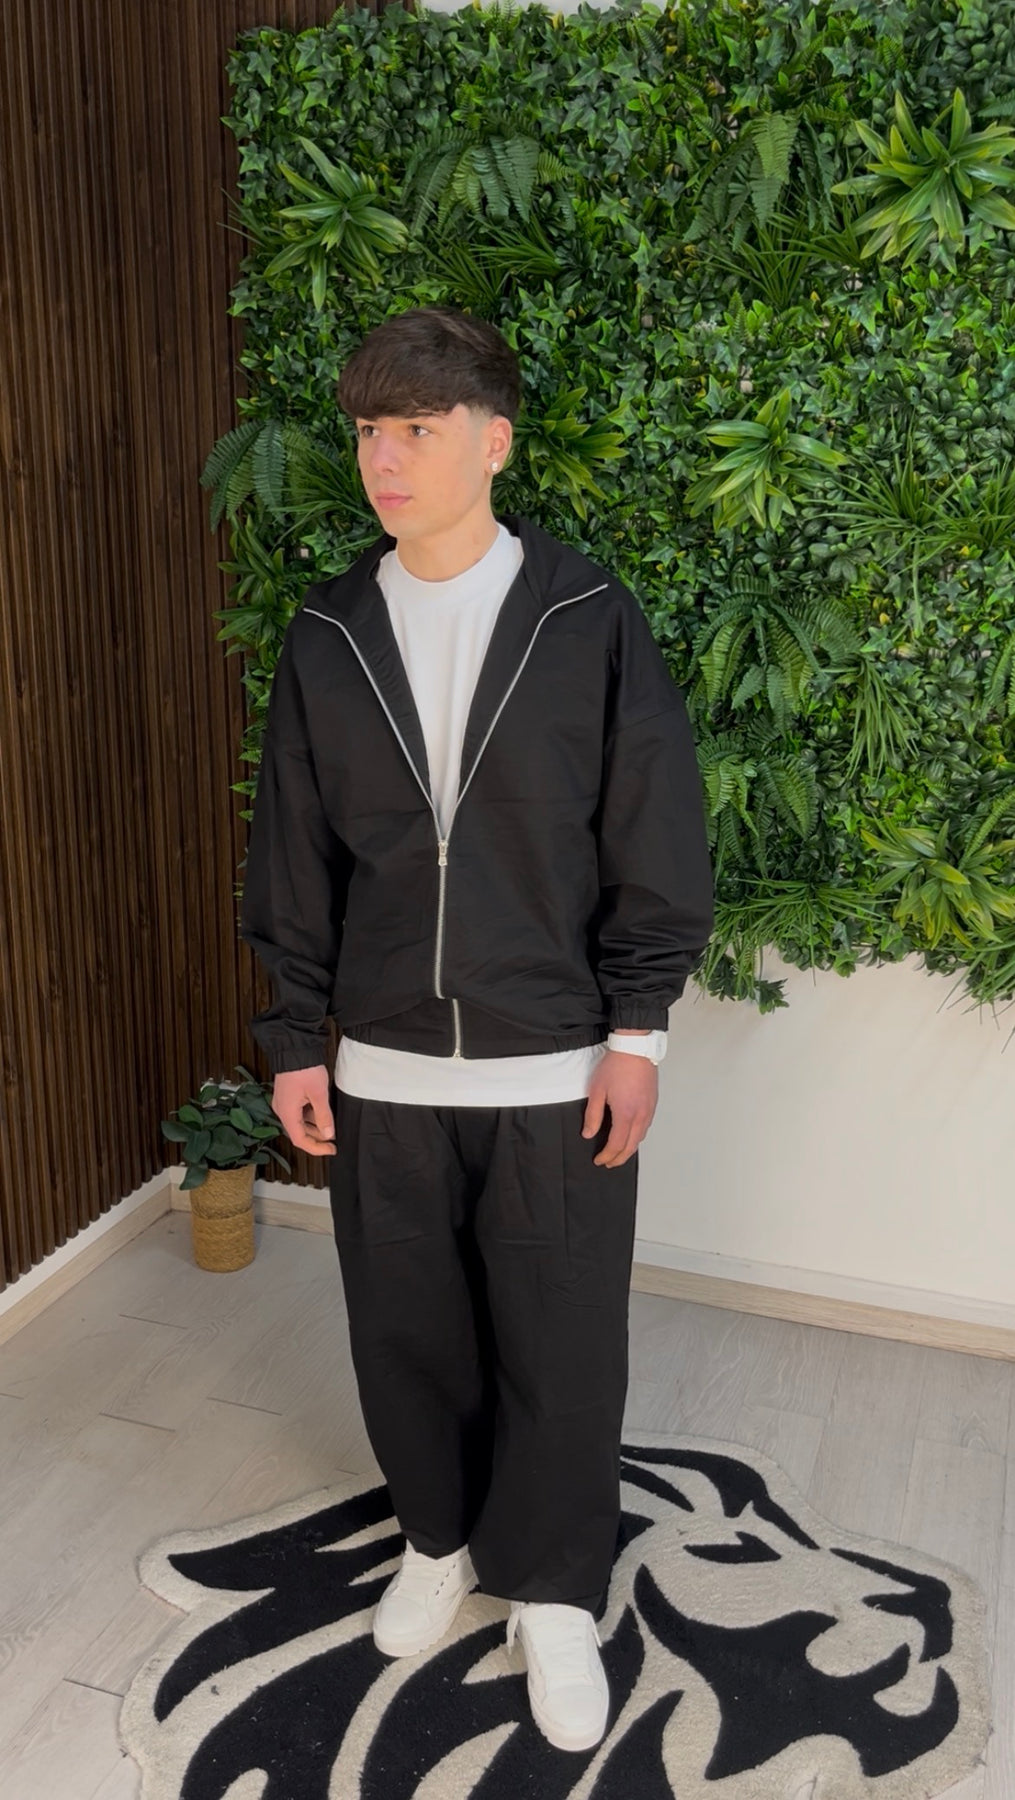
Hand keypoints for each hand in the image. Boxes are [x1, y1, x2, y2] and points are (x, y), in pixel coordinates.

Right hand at [272, 1065, 335, 1155]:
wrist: (294, 1048)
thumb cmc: (304, 1068)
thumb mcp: (319, 1094)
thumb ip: (324, 1116)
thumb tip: (328, 1134)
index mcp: (287, 1113)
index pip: (300, 1140)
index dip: (316, 1148)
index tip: (330, 1149)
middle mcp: (282, 1110)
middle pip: (299, 1132)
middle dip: (317, 1137)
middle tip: (333, 1139)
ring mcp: (284, 1102)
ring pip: (300, 1122)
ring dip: (314, 1125)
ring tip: (331, 1124)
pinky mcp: (288, 1095)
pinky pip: (299, 1112)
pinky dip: (311, 1115)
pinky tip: (323, 1112)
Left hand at [581, 1050, 657, 1167]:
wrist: (635, 1049)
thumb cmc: (616, 1066)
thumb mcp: (597, 1090)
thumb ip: (593, 1115)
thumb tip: (589, 1134)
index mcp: (625, 1114)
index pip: (616, 1145)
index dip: (607, 1156)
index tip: (599, 1160)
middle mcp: (640, 1115)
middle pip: (631, 1147)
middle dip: (619, 1158)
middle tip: (608, 1163)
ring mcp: (649, 1110)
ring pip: (640, 1138)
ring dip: (629, 1149)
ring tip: (618, 1153)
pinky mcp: (652, 1103)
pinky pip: (645, 1127)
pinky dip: (637, 1137)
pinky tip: (630, 1135)